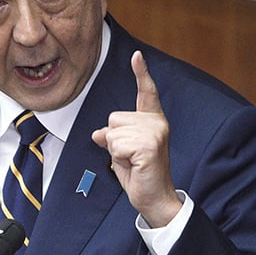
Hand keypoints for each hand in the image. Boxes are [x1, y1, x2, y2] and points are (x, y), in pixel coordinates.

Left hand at [92, 50, 181, 227]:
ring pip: (113, 133)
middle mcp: (156, 123)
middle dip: (114, 140)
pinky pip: (115, 144)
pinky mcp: (149, 146)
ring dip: (116, 151)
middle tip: (131, 157)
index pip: (146, 92)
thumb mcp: (121, 152)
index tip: (137, 55)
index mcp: (152, 120)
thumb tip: (99, 133)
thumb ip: (113, 137)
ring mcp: (155, 133)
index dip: (141, 73)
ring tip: (133, 162)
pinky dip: (118, 158)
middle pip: (113, 119)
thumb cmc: (140, 174)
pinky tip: (134, 165)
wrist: (154, 199)